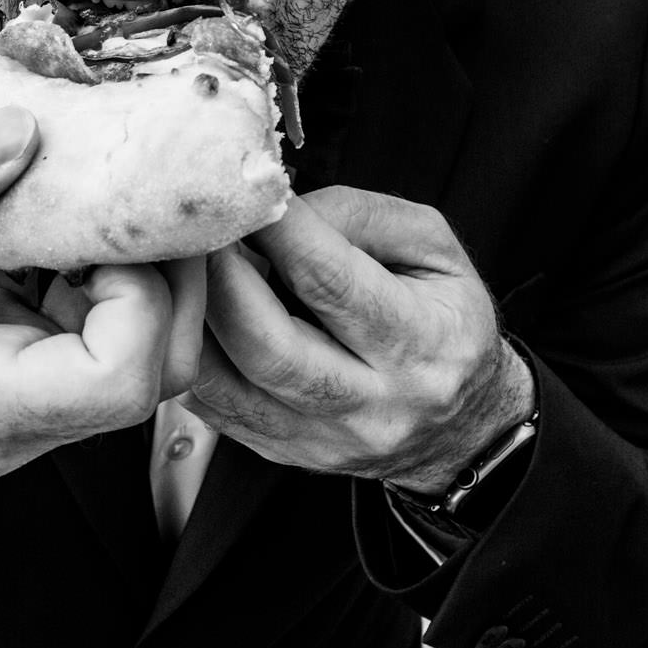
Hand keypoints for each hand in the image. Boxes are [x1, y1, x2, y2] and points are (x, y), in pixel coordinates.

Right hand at [0, 105, 203, 481]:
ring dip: (128, 270)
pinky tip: (40, 223)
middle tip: (128, 185)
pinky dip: (86, 279)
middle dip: (167, 274)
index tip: (107, 217)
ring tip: (85, 190)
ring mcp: (13, 421)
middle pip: (155, 374)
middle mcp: (6, 430)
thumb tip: (20, 131)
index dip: (147, 296)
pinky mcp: (9, 392)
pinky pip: (85, 344)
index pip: (119, 382)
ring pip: (133, 361)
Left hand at [182, 186, 533, 493]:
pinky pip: (215, 412)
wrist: (464, 428)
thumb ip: (361, 216)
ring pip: (229, 387)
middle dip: (221, 280)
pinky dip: (190, 359)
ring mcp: (326, 439)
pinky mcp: (288, 454)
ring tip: (183, 271)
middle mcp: (374, 403)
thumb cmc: (446, 322)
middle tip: (199, 232)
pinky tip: (188, 319)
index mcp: (422, 343)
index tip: (247, 192)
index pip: (331, 283)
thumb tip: (281, 209)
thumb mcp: (434, 250)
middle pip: (270, 347)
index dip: (278, 232)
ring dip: (194, 321)